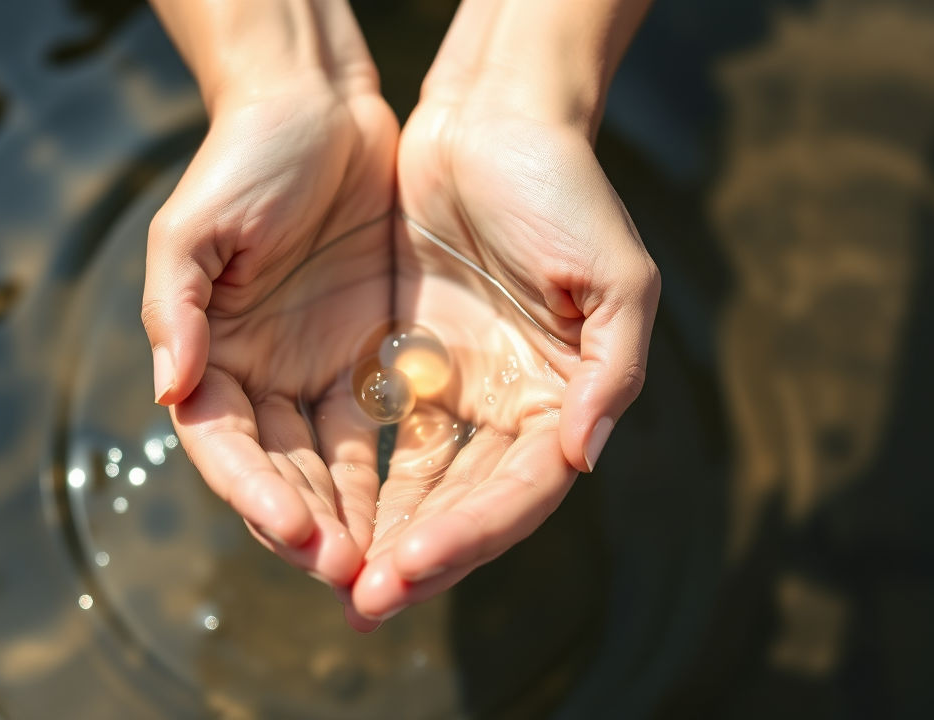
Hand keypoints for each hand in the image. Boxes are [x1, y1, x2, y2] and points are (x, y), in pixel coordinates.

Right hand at [140, 71, 399, 591]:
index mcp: (208, 354)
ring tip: (384, 565)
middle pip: (278, 472)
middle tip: (348, 572)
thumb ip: (176, 308)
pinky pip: (377, 431)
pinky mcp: (365, 358)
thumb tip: (168, 392)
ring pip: (330, 467)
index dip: (254, 492)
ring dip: (352, 518)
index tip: (293, 529)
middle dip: (309, 526)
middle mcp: (256, 377)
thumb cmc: (246, 157)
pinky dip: (391, 476)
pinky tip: (415, 513)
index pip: (225, 444)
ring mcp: (312, 372)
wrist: (319, 106)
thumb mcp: (194, 225)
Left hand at [346, 69, 659, 625]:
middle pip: (463, 506)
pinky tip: (318, 513)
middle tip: (361, 604)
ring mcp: (460, 390)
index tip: (405, 568)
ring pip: (416, 485)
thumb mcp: (615, 274)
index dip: (467, 536)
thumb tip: (582, 459)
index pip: (517, 493)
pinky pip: (378, 438)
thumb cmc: (561, 187)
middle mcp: (513, 410)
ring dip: (378, 533)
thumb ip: (610, 370)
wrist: (490, 119)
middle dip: (414, 556)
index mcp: (563, 399)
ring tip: (334, 579)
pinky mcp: (409, 364)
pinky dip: (354, 478)